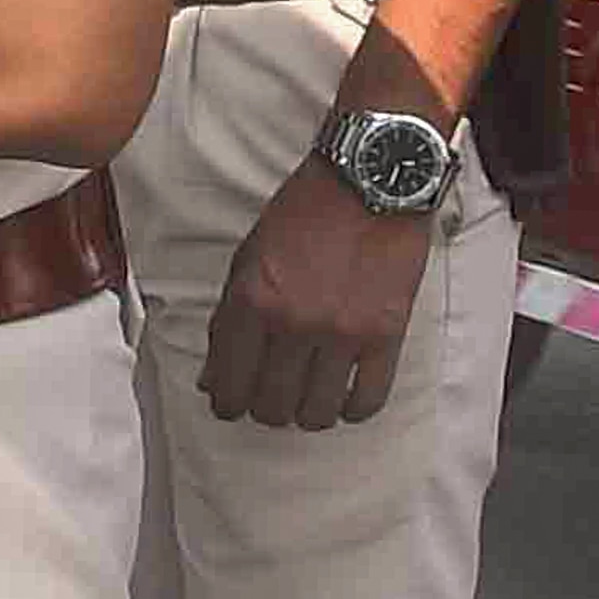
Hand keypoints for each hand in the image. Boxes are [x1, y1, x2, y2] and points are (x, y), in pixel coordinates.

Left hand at [201, 155, 437, 430]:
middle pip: (272, 405)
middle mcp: (294, 323)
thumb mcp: (247, 257)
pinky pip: (368, 399)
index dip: (226, 403)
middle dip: (264, 410)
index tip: (229, 405)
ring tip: (306, 402)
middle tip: (267, 402)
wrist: (369, 183)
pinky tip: (344, 401)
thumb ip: (228, 318)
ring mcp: (342, 334)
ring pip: (317, 412)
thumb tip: (212, 375)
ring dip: (307, 414)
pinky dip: (353, 409)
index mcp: (252, 300)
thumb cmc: (304, 214)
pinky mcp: (385, 336)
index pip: (229, 381)